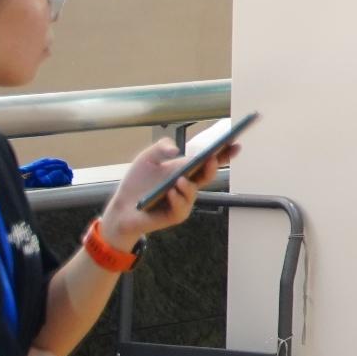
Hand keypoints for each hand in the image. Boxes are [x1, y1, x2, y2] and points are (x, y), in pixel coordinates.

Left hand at [99, 135, 233, 247]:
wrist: (121, 207)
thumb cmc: (137, 183)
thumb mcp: (146, 158)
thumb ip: (160, 146)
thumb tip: (176, 149)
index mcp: (186, 169)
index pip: (210, 159)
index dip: (223, 151)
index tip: (234, 140)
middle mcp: (189, 184)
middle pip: (209, 174)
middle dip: (214, 166)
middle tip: (212, 158)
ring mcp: (184, 200)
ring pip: (195, 191)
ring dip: (189, 186)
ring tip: (179, 180)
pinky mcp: (176, 215)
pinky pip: (182, 208)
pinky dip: (177, 200)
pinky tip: (170, 193)